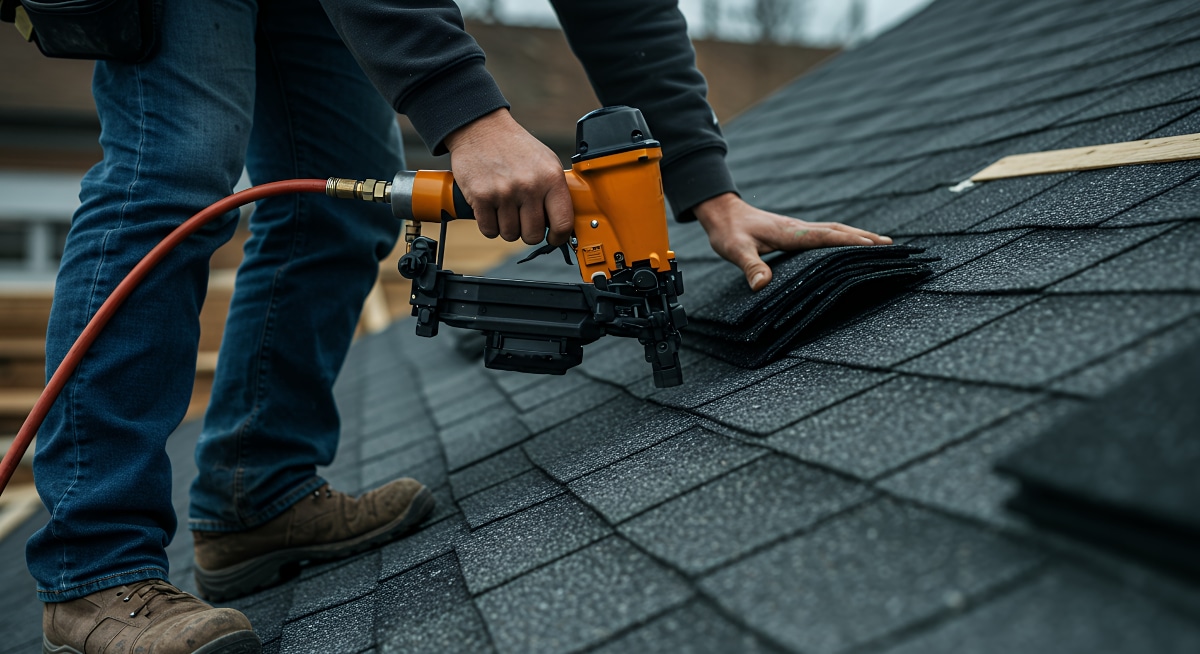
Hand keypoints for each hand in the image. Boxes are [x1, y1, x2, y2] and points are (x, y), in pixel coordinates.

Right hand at [443, 109, 573, 245]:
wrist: (482, 128)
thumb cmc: (516, 148)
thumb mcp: (547, 163)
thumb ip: (556, 191)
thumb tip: (563, 224)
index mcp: (551, 178)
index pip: (563, 223)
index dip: (558, 237)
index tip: (553, 237)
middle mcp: (529, 186)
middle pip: (533, 235)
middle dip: (527, 232)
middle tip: (522, 218)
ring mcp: (504, 192)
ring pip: (509, 235)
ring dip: (507, 227)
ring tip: (505, 207)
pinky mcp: (481, 197)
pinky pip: (489, 230)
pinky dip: (489, 225)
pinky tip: (491, 209)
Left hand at [694, 193, 892, 291]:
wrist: (722, 212)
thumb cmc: (729, 231)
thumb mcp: (734, 250)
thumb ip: (749, 266)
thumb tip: (762, 286)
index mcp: (790, 232)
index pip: (826, 236)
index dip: (850, 241)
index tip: (875, 245)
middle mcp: (799, 228)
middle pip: (838, 230)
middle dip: (864, 238)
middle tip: (891, 246)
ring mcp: (798, 229)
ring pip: (834, 230)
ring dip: (857, 236)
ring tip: (880, 244)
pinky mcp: (795, 232)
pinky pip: (825, 234)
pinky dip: (842, 238)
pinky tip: (849, 246)